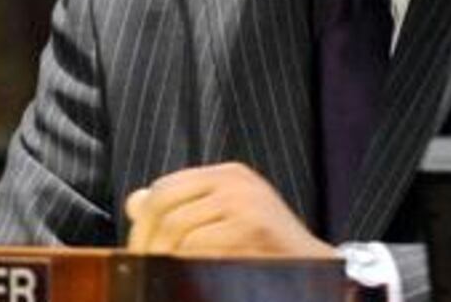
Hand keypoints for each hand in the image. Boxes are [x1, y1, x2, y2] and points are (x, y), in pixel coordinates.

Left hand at [124, 162, 336, 257]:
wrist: (315, 270)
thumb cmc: (267, 251)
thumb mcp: (224, 220)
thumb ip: (184, 208)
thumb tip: (135, 201)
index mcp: (227, 175)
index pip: (165, 187)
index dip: (142, 221)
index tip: (136, 249)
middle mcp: (235, 181)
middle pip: (164, 203)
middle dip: (145, 239)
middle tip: (140, 265)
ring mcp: (244, 201)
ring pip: (177, 227)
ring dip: (162, 256)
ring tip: (160, 274)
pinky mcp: (251, 227)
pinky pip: (198, 246)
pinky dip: (185, 264)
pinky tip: (189, 275)